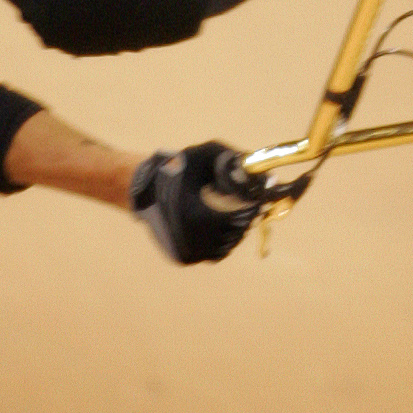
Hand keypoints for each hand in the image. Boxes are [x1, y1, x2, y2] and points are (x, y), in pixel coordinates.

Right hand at [129, 141, 264, 263]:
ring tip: (238, 215)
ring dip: (235, 231)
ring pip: (226, 247)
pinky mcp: (183, 258)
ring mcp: (186, 251)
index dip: (252, 209)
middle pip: (234, 234)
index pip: (237, 219)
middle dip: (245, 219)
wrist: (144, 189)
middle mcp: (189, 239)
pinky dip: (223, 241)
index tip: (259, 201)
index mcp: (194, 215)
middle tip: (252, 207)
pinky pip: (214, 254)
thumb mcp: (205, 154)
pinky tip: (224, 226)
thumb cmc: (177, 167)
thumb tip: (269, 177)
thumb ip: (236, 159)